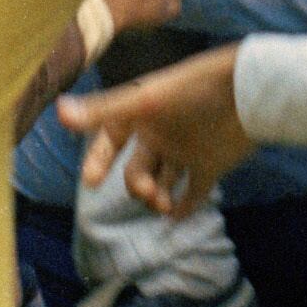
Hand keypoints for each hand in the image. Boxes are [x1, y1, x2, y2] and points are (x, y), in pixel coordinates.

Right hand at [61, 45, 254, 218]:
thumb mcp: (145, 99)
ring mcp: (185, 151)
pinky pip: (193, 193)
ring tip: (165, 205)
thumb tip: (59, 112)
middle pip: (136, 170)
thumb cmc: (193, 89)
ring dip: (157, 199)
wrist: (247, 90)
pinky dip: (186, 208)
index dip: (98, 160)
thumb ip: (104, 110)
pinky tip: (178, 218)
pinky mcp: (210, 164)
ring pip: (161, 183)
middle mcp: (160, 135)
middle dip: (137, 186)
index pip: (110, 141)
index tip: (90, 182)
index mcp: (141, 116)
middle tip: (150, 193)